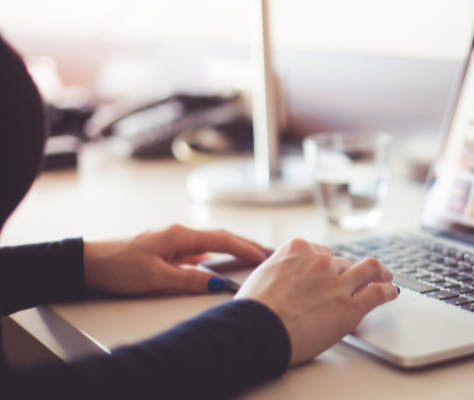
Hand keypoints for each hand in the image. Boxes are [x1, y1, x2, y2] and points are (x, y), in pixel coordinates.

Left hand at [84, 224, 268, 294]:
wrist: (86, 263)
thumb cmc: (117, 266)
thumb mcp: (157, 277)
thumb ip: (190, 280)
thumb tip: (219, 284)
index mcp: (180, 235)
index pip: (223, 240)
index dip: (246, 248)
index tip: (265, 256)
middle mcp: (178, 234)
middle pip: (220, 237)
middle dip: (245, 245)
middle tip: (268, 253)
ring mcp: (171, 241)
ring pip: (209, 243)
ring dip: (231, 248)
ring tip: (250, 256)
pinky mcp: (163, 250)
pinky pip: (196, 250)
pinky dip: (213, 254)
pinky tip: (215, 263)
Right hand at [234, 238, 397, 365]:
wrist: (257, 329)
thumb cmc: (253, 310)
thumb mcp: (262, 276)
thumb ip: (279, 272)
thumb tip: (281, 279)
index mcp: (298, 249)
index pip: (322, 252)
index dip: (328, 265)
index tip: (332, 271)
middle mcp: (321, 261)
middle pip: (343, 263)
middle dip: (347, 274)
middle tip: (354, 282)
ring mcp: (338, 282)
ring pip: (368, 270)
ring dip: (378, 274)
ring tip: (385, 277)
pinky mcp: (350, 307)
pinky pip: (377, 293)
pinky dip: (387, 291)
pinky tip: (391, 292)